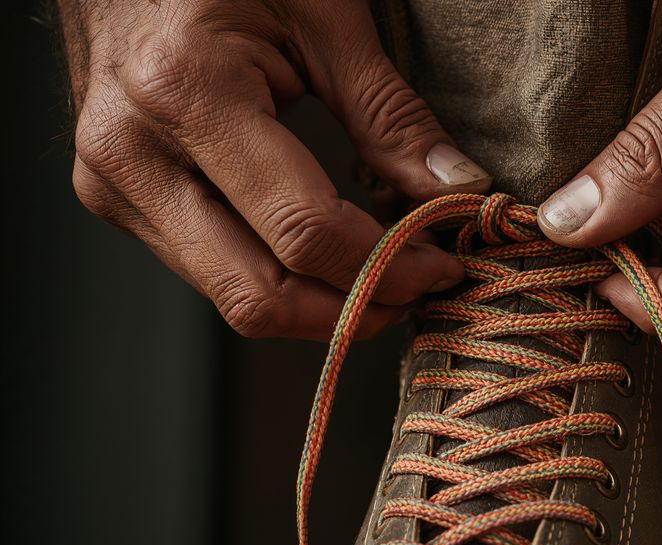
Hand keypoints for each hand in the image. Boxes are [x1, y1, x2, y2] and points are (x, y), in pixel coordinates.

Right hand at [59, 0, 490, 339]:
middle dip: (352, 310)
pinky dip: (280, 277)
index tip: (442, 268)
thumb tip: (458, 190)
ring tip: (383, 275)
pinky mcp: (118, 200)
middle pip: (257, 294)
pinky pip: (212, 271)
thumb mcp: (324, 19)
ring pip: (232, 298)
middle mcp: (134, 153)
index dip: (385, 266)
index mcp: (186, 91)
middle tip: (417, 292)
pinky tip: (328, 256)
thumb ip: (390, 114)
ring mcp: (116, 184)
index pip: (302, 230)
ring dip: (319, 305)